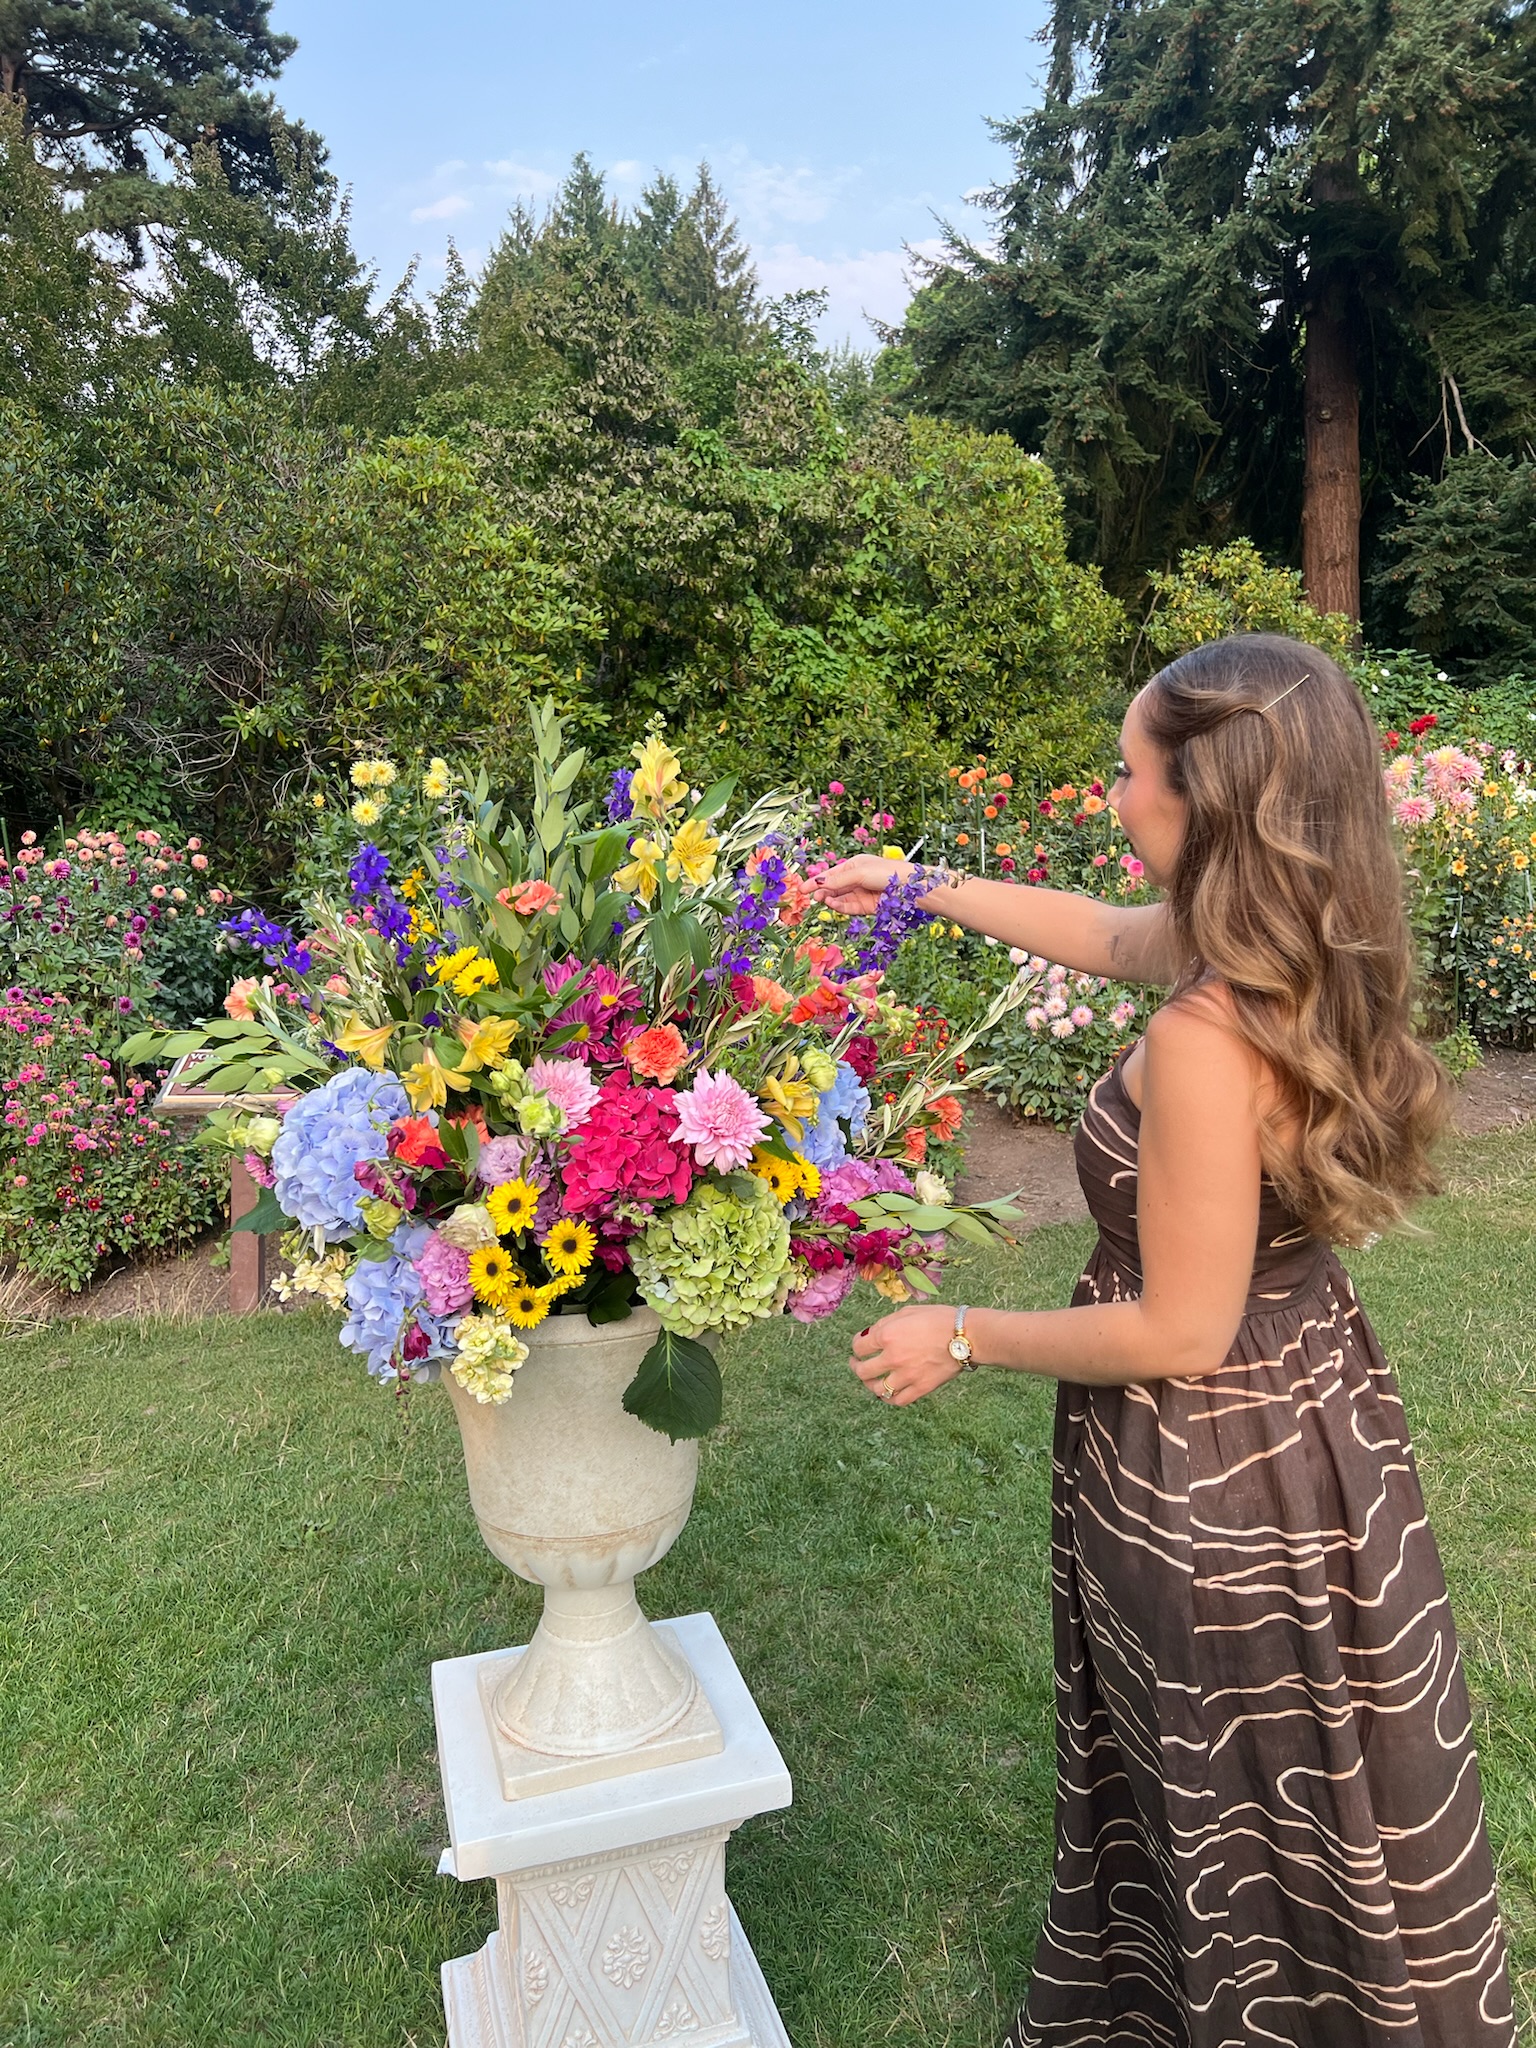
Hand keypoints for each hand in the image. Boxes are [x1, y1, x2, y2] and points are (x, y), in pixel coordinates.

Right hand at [811, 855, 906, 916]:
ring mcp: (861, 893)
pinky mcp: (866, 907)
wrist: (910, 888)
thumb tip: (819, 883)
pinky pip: (849, 907)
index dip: (816, 881)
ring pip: (839, 898)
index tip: (802, 889)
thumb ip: (838, 880)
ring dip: (829, 900)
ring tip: (821, 900)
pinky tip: (832, 904)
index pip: (830, 874)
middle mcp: (856, 879)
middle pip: (833, 887)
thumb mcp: (859, 873)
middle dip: (822, 891)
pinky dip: (839, 907)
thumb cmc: (886, 873)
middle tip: (811, 897)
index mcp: (854, 865)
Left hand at [850, 1304, 965, 1406]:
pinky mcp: (921, 1388)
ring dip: (870, 1385)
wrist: (966, 1335)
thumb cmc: (939, 1319)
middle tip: (856, 1364)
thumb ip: (886, 1323)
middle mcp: (893, 1357)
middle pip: (863, 1371)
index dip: (856, 1345)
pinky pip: (898, 1400)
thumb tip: (871, 1335)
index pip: (859, 1347)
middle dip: (856, 1367)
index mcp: (888, 1335)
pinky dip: (889, 1398)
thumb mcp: (908, 1312)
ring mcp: (906, 1375)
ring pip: (877, 1389)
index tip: (861, 1344)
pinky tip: (887, 1393)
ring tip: (870, 1381)